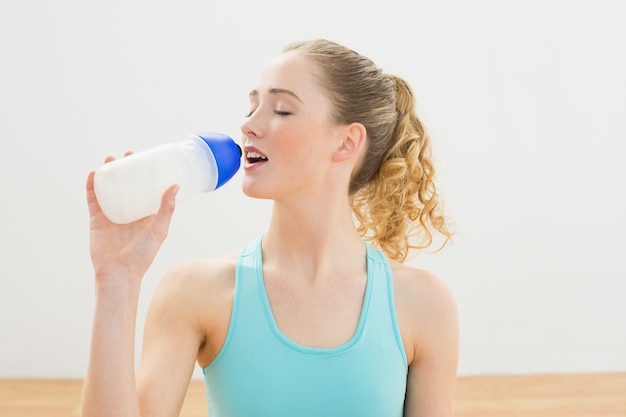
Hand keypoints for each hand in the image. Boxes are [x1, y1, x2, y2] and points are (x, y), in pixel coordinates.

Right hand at [86, 153, 178, 283]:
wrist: (118, 273)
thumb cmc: (142, 256)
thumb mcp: (159, 230)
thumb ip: (166, 209)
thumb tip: (175, 186)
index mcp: (145, 214)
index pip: (146, 189)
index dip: (146, 174)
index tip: (148, 159)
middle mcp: (128, 212)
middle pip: (127, 185)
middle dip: (126, 169)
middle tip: (128, 154)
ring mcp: (111, 215)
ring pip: (109, 188)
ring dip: (108, 173)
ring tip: (110, 160)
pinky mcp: (97, 220)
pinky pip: (93, 199)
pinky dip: (92, 186)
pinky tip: (94, 174)